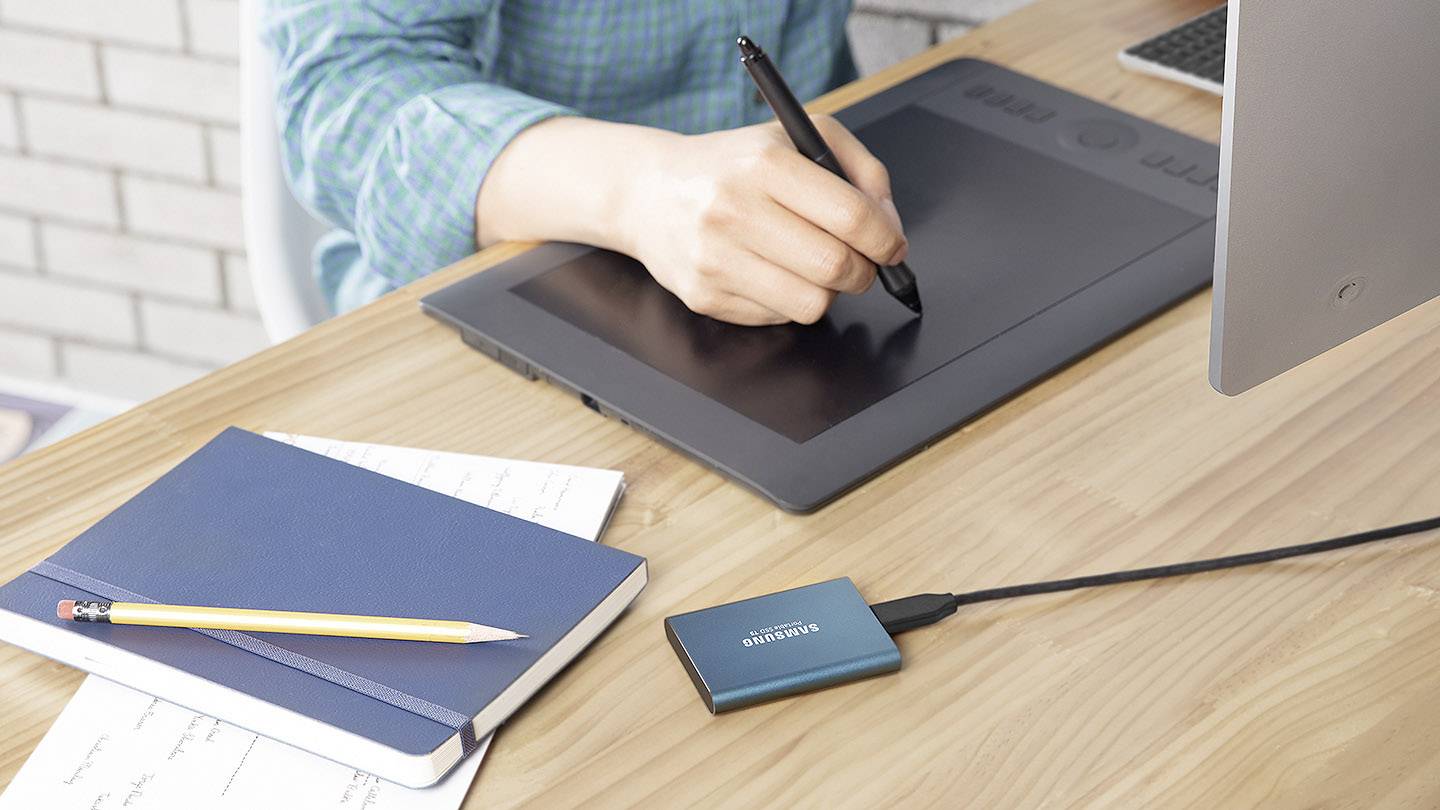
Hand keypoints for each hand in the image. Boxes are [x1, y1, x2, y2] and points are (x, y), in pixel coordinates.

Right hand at [616, 115, 908, 324]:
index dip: (886, 239)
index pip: (851, 216)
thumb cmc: (733, 166)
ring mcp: (714, 258)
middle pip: (835, 266)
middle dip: (863, 271)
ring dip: (828, 291)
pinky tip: (771, 272)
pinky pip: (778, 317)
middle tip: (859, 262)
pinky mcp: (704, 296)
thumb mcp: (797, 138)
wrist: (649, 192)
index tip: (891, 246)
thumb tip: (890, 227)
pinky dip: (788, 300)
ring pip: (812, 303)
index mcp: (763, 163)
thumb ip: (859, 170)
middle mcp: (733, 209)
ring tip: (812, 266)